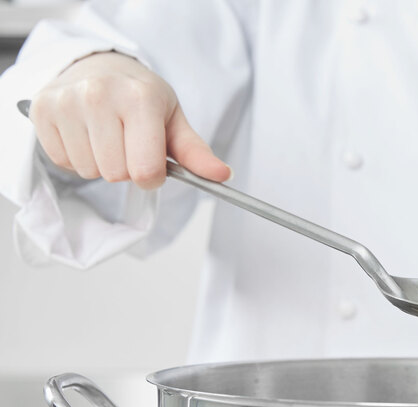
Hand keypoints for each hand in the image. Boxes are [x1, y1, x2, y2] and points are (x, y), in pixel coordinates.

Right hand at [29, 52, 230, 188]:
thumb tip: (223, 177)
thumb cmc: (141, 99)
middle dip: (126, 168)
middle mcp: (99, 95)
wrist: (100, 68)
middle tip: (127, 143)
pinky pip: (64, 162)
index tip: (152, 161)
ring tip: (106, 137)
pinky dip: (77, 157)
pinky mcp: (43, 111)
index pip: (146, 171)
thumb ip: (196, 154)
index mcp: (140, 99)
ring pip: (89, 171)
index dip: (152, 176)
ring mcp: (67, 102)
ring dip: (101, 164)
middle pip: (116, 174)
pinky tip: (85, 135)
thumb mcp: (173, 121)